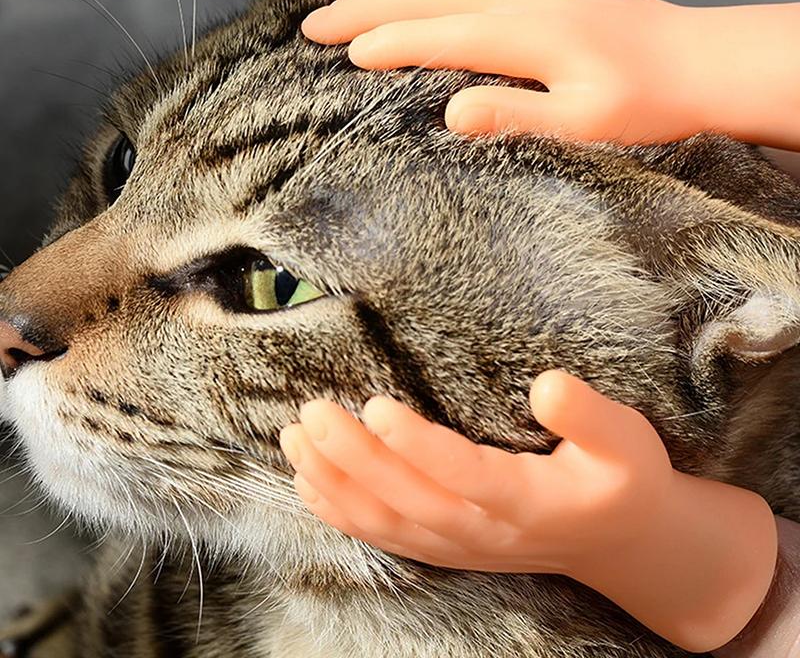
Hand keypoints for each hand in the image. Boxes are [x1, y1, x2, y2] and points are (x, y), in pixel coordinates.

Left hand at [280, 370, 776, 651]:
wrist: (617, 541)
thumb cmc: (620, 479)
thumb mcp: (626, 441)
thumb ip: (590, 415)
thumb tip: (547, 385)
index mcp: (526, 501)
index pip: (460, 473)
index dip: (416, 445)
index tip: (376, 406)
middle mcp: (483, 530)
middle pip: (407, 497)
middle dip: (353, 457)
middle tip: (312, 413)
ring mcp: (459, 545)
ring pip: (385, 521)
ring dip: (334, 483)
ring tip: (294, 441)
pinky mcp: (445, 547)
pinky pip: (385, 537)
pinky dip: (342, 514)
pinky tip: (309, 484)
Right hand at [302, 0, 799, 148]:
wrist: (704, 62)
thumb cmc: (651, 104)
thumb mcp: (589, 126)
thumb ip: (518, 115)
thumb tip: (450, 112)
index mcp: (536, 35)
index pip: (446, 35)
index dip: (392, 42)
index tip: (343, 55)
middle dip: (370, 8)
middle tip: (314, 24)